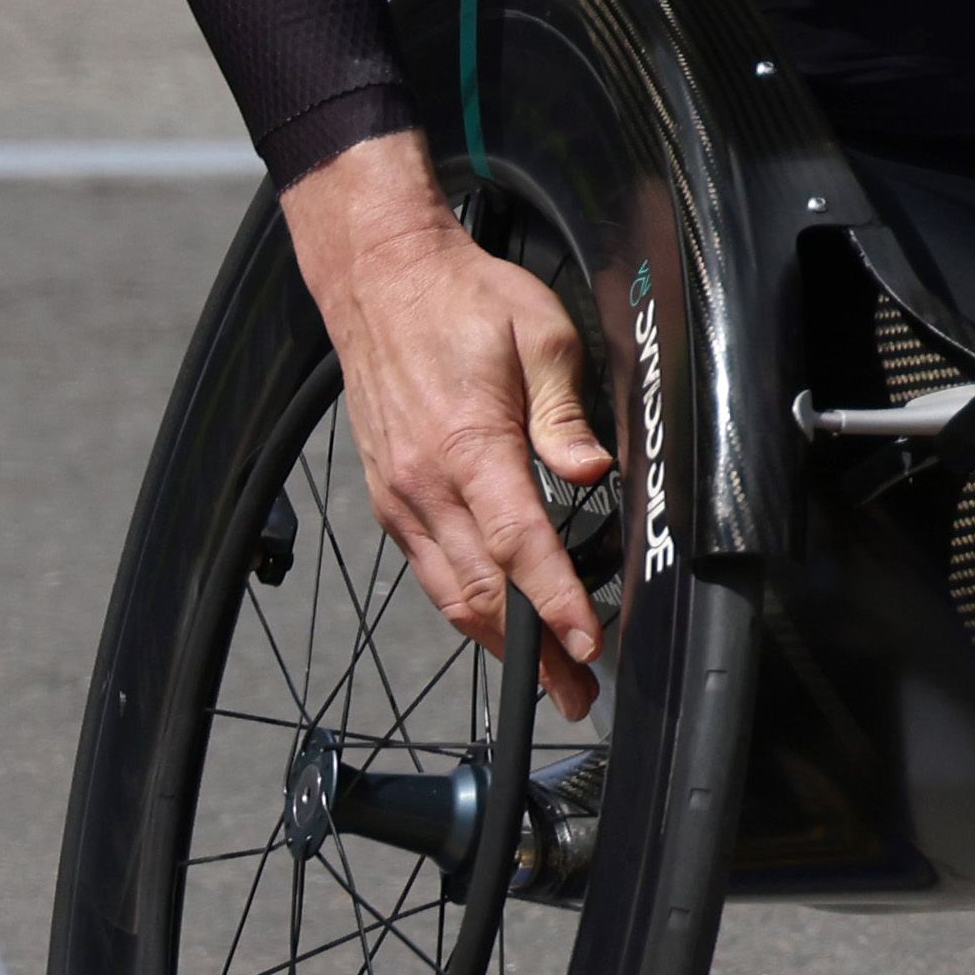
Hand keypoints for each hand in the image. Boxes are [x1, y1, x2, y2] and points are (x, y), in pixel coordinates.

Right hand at [279, 133, 608, 716]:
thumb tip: (595, 473)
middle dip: (532, 652)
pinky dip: (464, 609)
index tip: (588, 646)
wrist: (379, 279)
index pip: (520, 544)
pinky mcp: (389, 497)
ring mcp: (400, 495)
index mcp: (469, 444)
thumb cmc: (465, 300)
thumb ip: (566, 413)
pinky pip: (429, 570)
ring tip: (546, 681)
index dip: (555, 603)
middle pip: (482, 590)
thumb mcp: (541, 334)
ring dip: (497, 644)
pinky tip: (496, 628)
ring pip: (450, 592)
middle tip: (578, 694)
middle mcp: (425, 482)